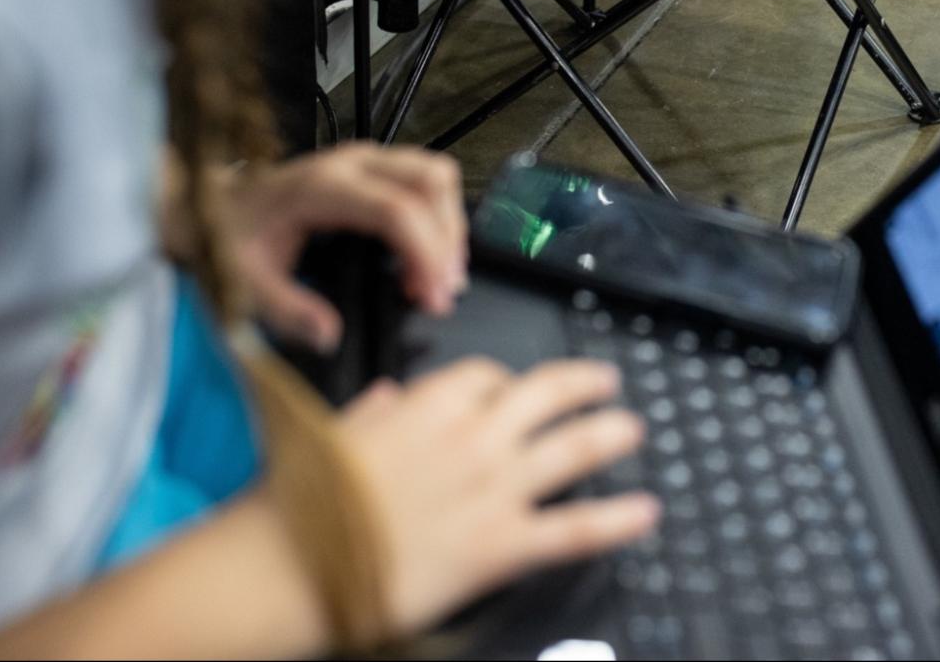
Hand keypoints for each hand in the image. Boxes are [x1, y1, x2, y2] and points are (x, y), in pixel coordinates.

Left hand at [229, 143, 468, 351]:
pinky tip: (423, 257)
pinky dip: (437, 218)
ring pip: (436, 175)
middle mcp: (349, 164)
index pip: (397, 210)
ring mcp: (364, 160)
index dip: (425, 253)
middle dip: (449, 239)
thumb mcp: (247, 282)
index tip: (434, 295)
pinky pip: (424, 181)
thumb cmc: (229, 236)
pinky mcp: (371, 168)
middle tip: (442, 290)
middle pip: (431, 182)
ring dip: (448, 226)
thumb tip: (330, 334)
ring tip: (436, 276)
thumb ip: (288, 310)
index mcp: (321, 187)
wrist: (207, 204)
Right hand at [337, 357, 657, 635]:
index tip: (515, 389)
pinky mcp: (503, 543)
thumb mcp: (339, 436)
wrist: (294, 564)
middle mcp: (474, 437)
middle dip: (582, 384)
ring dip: (610, 433)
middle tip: (606, 383)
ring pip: (574, 448)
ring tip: (634, 429)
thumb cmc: (306, 501)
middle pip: (546, 394)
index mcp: (429, 404)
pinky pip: (574, 527)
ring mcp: (495, 488)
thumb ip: (376, 413)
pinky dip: (617, 519)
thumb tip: (390, 396)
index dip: (507, 382)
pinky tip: (645, 512)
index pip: (487, 376)